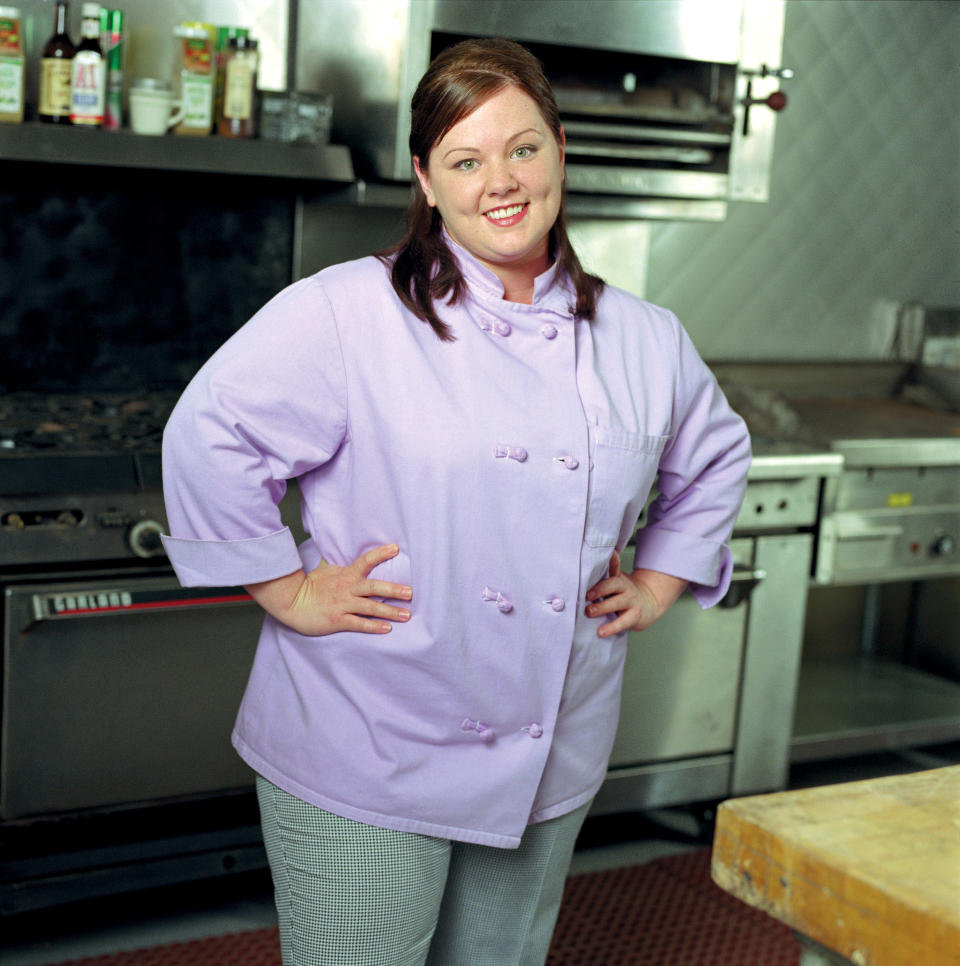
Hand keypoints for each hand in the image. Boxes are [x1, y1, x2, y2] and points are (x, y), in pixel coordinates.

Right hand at [245, 543, 412, 635]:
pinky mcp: (338, 620)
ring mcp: (343, 604)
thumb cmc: (310, 585)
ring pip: (371, 607)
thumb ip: (338, 559)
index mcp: (346, 574)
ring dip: (390, 611)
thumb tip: (340, 544)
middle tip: (411, 592)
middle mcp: (347, 588)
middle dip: (394, 590)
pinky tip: (387, 629)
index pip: (366, 561)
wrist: (290, 602)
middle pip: (374, 587)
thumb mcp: (325, 568)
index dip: (380, 554)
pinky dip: (374, 626)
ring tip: (407, 614)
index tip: (396, 548)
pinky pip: (359, 623)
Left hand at [584, 551, 687, 637]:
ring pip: (617, 603)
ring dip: (602, 607)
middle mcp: (625, 587)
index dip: (609, 561)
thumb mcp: (617, 578)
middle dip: (599, 589)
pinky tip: (601, 632)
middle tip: (585, 596)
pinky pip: (623, 622)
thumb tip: (597, 554)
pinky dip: (611, 627)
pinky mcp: (635, 616)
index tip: (594, 563)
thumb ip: (606, 569)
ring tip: (589, 612)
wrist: (650, 602)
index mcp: (618, 577)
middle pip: (613, 585)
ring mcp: (631, 601)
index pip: (613, 566)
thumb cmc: (626, 591)